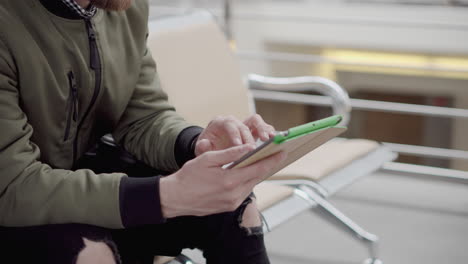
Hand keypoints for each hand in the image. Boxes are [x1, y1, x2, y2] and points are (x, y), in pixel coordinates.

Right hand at [160, 144, 285, 217]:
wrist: (175, 198)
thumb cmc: (188, 176)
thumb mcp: (208, 159)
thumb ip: (230, 154)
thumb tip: (249, 148)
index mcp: (229, 181)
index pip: (257, 168)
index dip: (272, 160)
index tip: (282, 152)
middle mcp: (234, 194)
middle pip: (257, 177)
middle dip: (267, 165)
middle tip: (277, 154)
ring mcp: (232, 203)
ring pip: (251, 185)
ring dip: (257, 173)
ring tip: (263, 161)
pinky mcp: (229, 207)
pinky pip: (243, 192)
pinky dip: (247, 181)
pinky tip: (247, 173)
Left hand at [195, 114, 275, 155]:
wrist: (212, 149)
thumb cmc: (208, 148)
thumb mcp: (202, 148)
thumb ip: (202, 147)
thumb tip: (205, 143)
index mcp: (221, 122)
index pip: (230, 125)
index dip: (235, 134)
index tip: (238, 146)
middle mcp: (234, 121)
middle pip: (245, 122)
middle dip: (250, 136)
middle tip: (253, 148)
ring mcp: (245, 125)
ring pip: (257, 122)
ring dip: (264, 130)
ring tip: (269, 140)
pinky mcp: (253, 132)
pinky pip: (264, 129)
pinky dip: (269, 134)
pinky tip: (273, 142)